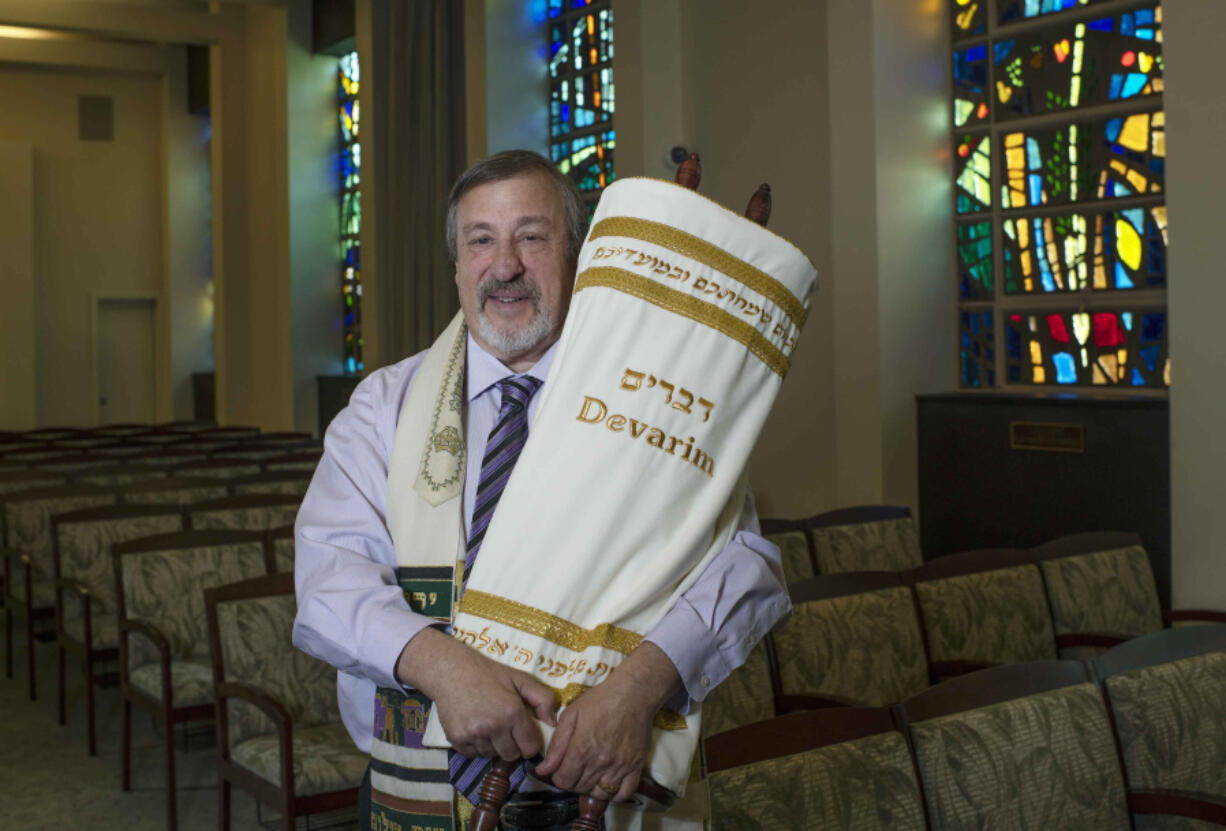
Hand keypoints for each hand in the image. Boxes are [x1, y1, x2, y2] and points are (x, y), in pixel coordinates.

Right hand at [395, 627, 556, 759]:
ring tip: (489, 725)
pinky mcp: (457, 740)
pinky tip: (475, 727)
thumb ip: (543, 698)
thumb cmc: (488, 673)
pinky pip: (474, 754)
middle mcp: (493, 727)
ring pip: (492, 755)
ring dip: (494, 746)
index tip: (525, 734)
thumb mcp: (520, 678)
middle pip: (511, 755)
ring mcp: (473, 735)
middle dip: (513, 746)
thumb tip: (553, 722)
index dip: (530, 742)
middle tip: (506, 728)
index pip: (530, 748)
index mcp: (512, 713)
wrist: (450, 671)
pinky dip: (477, 746)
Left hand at [534, 642, 679, 801]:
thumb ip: (557, 745)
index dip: (558, 777)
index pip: (563, 781)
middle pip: (580, 788)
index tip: (560, 769)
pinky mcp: (636, 766)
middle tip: (574, 769)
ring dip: (591, 789)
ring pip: (600, 794)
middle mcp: (600, 763)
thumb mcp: (571, 716)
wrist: (633, 693)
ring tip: (589, 776)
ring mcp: (620, 767)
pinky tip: (608, 782)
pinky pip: (624, 793)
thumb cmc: (599, 701)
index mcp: (581, 750)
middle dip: (572, 782)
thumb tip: (543, 769)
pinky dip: (614, 794)